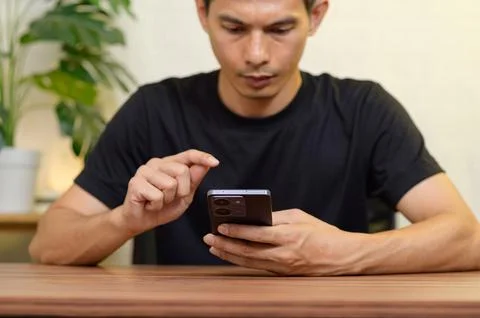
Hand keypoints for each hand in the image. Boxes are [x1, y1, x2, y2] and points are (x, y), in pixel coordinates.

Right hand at [120, 149, 218, 234]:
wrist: (140, 221)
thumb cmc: (162, 207)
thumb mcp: (185, 196)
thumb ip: (194, 180)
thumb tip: (205, 165)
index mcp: (170, 163)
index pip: (188, 154)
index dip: (202, 157)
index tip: (215, 162)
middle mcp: (156, 163)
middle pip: (182, 171)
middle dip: (181, 191)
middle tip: (169, 198)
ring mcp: (144, 171)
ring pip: (170, 184)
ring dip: (167, 199)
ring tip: (158, 201)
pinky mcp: (135, 183)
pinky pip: (157, 196)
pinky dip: (157, 205)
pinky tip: (149, 204)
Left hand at [203, 209, 366, 275]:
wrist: (342, 257)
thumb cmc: (322, 233)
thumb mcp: (300, 217)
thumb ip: (276, 217)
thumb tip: (255, 217)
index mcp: (288, 236)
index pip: (255, 234)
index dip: (235, 231)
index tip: (220, 226)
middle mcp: (283, 254)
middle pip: (246, 251)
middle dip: (224, 245)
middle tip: (209, 238)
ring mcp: (281, 267)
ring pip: (248, 262)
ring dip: (228, 255)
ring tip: (214, 248)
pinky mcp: (282, 273)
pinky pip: (256, 267)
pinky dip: (241, 261)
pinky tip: (231, 255)